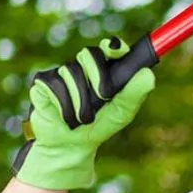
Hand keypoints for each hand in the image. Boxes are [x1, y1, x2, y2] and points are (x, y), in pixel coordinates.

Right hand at [12, 37, 154, 189]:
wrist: (71, 146)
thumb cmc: (99, 126)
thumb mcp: (121, 114)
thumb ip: (134, 95)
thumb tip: (148, 75)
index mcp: (104, 70)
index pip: (109, 47)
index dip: (113, 46)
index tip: (115, 50)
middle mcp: (83, 67)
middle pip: (90, 53)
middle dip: (99, 76)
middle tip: (104, 97)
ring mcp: (62, 73)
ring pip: (72, 71)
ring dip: (81, 100)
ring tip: (84, 119)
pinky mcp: (43, 83)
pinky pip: (54, 84)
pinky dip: (64, 105)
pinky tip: (67, 117)